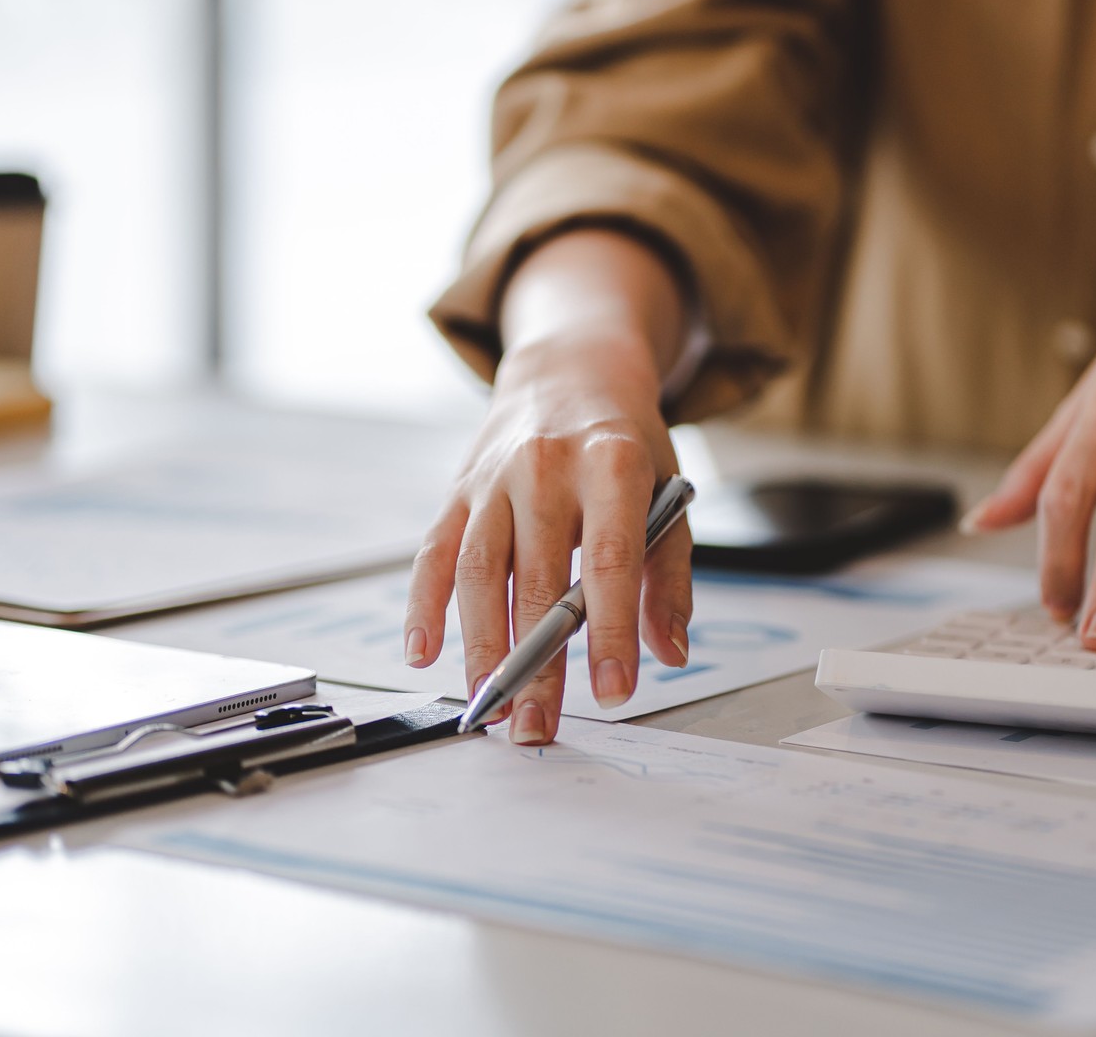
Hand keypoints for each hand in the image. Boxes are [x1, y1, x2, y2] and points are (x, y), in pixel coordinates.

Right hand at [403, 330, 691, 744]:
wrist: (571, 369)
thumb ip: (671, 577)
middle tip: (539, 726)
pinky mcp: (458, 489)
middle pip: (537, 579)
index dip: (612, 631)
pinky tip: (424, 653)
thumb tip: (670, 653)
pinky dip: (424, 606)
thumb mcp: (671, 492)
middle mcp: (546, 466)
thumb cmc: (626, 443)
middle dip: (537, 663)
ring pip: (478, 572)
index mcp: (612, 464)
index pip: (611, 560)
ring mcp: (494, 477)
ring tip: (492, 707)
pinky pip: (433, 553)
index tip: (614, 690)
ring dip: (481, 648)